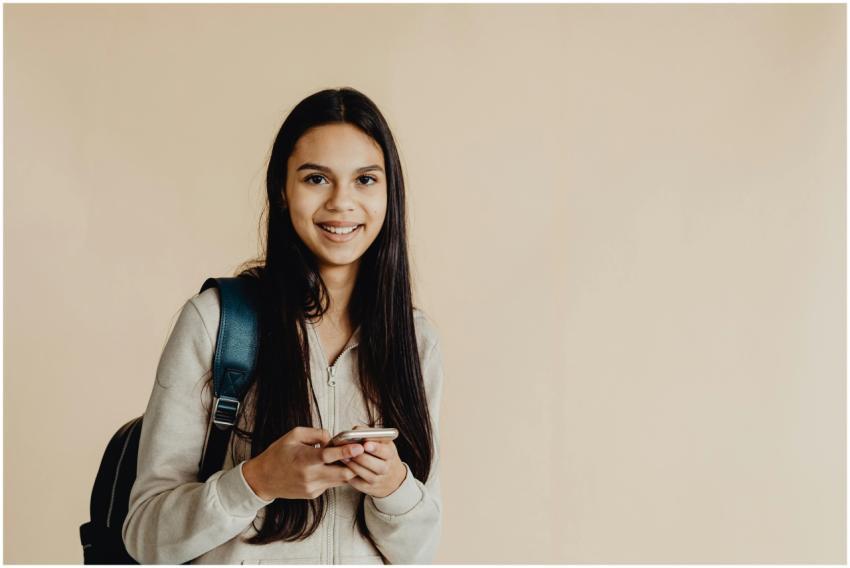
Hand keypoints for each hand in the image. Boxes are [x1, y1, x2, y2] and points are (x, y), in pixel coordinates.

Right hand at [242, 426, 363, 500]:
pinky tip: (328, 467)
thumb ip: (316, 434)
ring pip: (341, 480)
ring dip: (346, 469)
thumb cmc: (278, 454)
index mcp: (304, 459)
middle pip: (343, 473)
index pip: (328, 456)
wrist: (263, 479)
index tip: (359, 447)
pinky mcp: (314, 494)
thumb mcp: (294, 435)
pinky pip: (331, 484)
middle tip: (360, 453)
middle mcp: (310, 476)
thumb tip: (333, 439)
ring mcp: (313, 488)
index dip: (346, 452)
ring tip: (346, 458)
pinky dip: (335, 475)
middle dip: (355, 464)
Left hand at [341, 424, 406, 497]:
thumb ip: (370, 434)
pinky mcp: (368, 488)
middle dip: (360, 457)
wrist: (391, 478)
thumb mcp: (382, 443)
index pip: (385, 451)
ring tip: (344, 457)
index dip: (375, 448)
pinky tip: (344, 468)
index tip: (365, 444)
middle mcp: (386, 469)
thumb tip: (355, 430)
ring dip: (353, 465)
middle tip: (349, 450)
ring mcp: (377, 480)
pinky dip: (350, 476)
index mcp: (390, 454)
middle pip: (373, 464)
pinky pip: (358, 483)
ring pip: (364, 474)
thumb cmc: (382, 455)